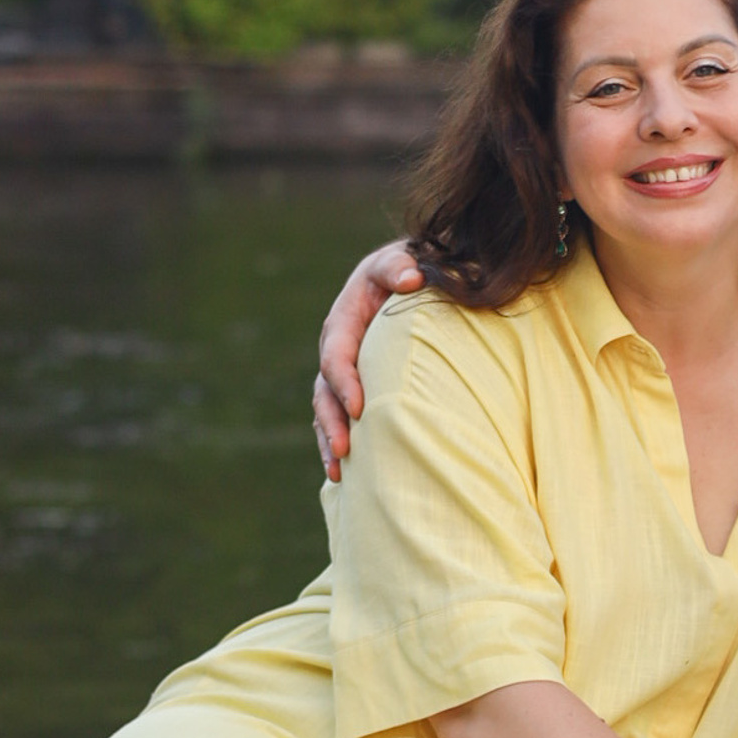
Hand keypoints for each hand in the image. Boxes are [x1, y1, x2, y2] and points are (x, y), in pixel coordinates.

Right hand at [314, 239, 423, 479]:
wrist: (412, 281)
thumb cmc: (409, 271)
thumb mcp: (401, 261)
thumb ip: (401, 267)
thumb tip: (412, 279)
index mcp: (343, 322)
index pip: (337, 355)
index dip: (345, 382)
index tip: (361, 407)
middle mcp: (337, 351)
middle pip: (325, 391)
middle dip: (333, 421)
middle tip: (345, 449)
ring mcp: (343, 374)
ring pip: (327, 411)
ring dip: (330, 441)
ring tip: (339, 472)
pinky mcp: (354, 390)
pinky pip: (340, 420)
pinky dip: (339, 445)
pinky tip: (345, 476)